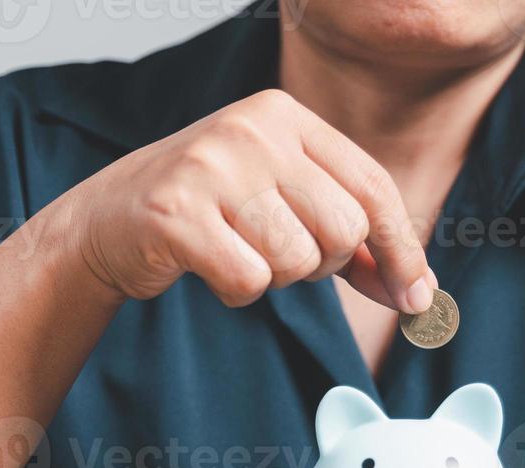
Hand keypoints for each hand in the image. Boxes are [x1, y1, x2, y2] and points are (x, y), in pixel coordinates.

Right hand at [65, 89, 435, 311]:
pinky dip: (237, 292)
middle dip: (322, 264)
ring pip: (298, 260)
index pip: (372, 185)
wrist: (107, 221)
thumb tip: (415, 289)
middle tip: (279, 255)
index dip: (401, 248)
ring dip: (276, 278)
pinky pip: (250, 281)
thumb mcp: (282, 202)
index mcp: (284, 114)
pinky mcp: (177, 214)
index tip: (417, 295)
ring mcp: (211, 167)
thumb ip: (347, 236)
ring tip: (239, 253)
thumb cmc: (208, 213)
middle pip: (343, 229)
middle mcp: (251, 129)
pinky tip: (210, 267)